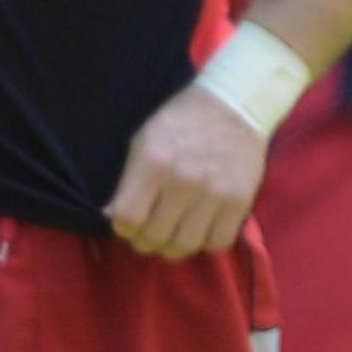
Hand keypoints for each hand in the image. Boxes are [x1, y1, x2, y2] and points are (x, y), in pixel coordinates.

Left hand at [107, 87, 267, 258]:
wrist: (233, 104)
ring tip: (175, 234)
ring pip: (186, 246)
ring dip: (175, 246)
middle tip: (150, 233)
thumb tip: (111, 217)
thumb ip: (128, 181)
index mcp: (155, 163)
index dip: (123, 228)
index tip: (128, 223)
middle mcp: (184, 181)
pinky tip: (202, 228)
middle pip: (155, 237)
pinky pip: (218, 242)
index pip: (127, 219)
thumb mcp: (143, 142)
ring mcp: (215, 193)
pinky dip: (206, 242)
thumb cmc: (181, 121)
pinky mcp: (240, 201)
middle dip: (146, 241)